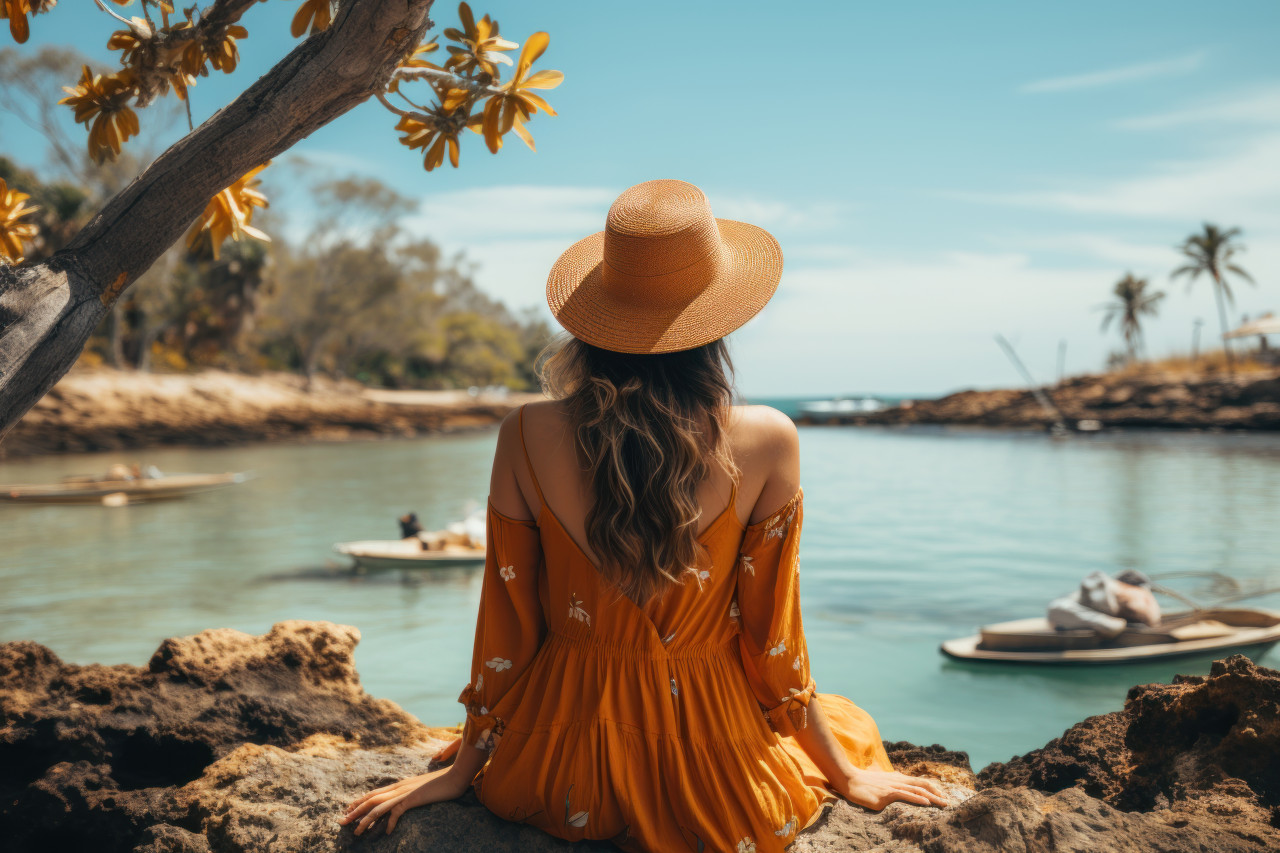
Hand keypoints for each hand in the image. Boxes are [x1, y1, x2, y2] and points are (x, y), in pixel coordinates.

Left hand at [339, 765, 468, 835]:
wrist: (456, 776)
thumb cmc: (441, 783)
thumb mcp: (421, 788)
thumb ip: (410, 792)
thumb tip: (403, 800)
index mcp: (399, 784)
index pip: (374, 793)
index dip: (359, 802)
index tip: (347, 811)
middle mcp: (399, 787)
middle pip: (370, 799)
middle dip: (354, 811)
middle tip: (341, 822)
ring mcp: (405, 792)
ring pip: (379, 806)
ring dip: (365, 819)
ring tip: (356, 832)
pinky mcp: (414, 798)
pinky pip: (397, 811)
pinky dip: (390, 822)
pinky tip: (387, 832)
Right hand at [834, 767, 949, 810]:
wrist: (849, 780)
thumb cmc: (863, 782)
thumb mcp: (880, 782)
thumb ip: (889, 784)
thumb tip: (894, 791)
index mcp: (897, 778)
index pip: (919, 782)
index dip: (932, 788)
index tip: (942, 796)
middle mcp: (897, 780)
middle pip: (922, 785)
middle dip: (937, 794)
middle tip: (948, 802)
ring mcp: (892, 786)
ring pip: (917, 790)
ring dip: (932, 797)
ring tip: (943, 804)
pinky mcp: (886, 794)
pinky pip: (905, 795)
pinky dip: (917, 798)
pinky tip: (926, 802)